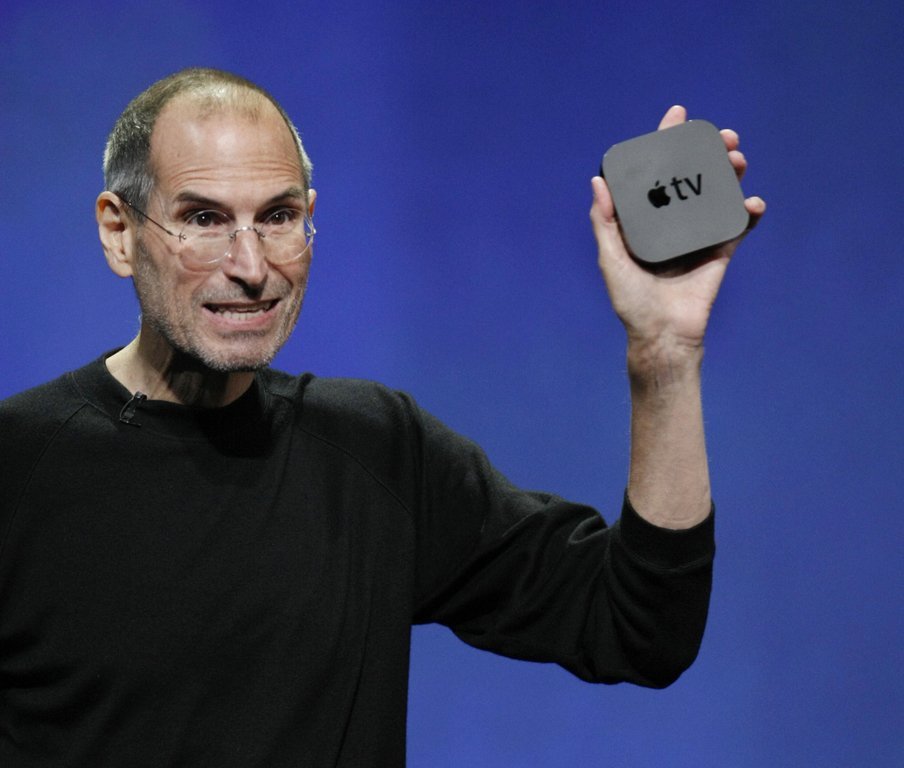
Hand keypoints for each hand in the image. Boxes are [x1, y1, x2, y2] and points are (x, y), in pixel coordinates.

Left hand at [590, 105, 765, 354]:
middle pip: (694, 175)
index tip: (678, 114)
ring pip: (719, 192)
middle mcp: (673, 221)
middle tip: (722, 136)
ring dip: (732, 172)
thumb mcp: (611, 259)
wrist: (663, 335)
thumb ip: (605, 222)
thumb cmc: (631, 301)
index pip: (658, 172)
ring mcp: (698, 234)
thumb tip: (597, 180)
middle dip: (709, 150)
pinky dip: (748, 211)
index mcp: (647, 218)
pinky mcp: (721, 251)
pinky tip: (751, 202)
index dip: (667, 142)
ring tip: (737, 160)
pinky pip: (738, 225)